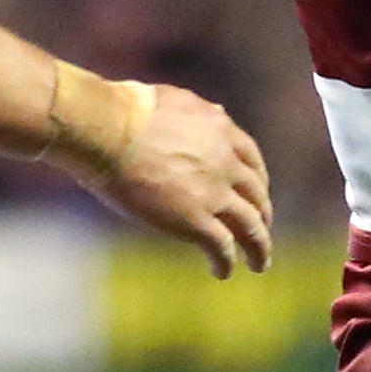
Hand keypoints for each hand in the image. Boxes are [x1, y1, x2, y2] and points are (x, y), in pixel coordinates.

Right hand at [83, 80, 274, 278]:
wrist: (108, 131)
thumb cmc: (126, 112)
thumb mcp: (175, 100)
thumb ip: (201, 112)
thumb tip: (219, 113)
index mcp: (221, 131)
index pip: (252, 159)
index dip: (258, 181)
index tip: (256, 194)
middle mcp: (226, 163)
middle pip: (257, 195)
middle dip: (262, 215)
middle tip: (261, 231)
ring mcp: (214, 193)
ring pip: (251, 227)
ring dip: (259, 248)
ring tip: (259, 263)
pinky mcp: (195, 220)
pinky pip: (222, 247)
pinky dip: (225, 262)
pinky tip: (221, 271)